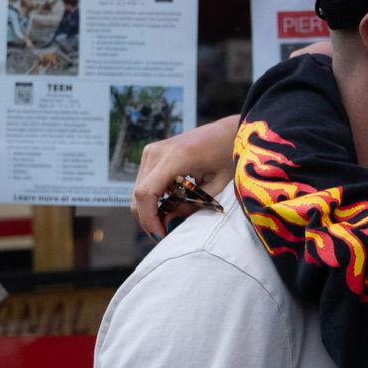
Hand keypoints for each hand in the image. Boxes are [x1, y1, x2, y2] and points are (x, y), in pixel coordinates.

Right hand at [131, 114, 241, 235]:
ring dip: (150, 209)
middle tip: (166, 233)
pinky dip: (154, 198)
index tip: (161, 235)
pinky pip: (145, 182)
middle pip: (138, 195)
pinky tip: (172, 204)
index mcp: (175, 157)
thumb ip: (191, 206)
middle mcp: (157, 152)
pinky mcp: (153, 154)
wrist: (228, 132)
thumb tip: (169, 223)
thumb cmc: (228, 156)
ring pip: (139, 190)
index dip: (149, 218)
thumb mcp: (217, 185)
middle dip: (149, 218)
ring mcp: (152, 151)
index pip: (146, 193)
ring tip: (171, 220)